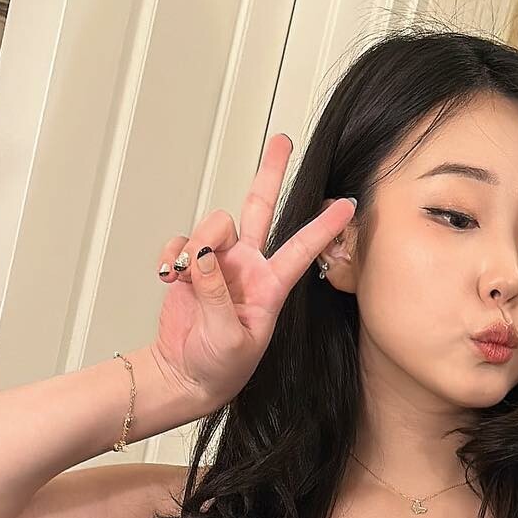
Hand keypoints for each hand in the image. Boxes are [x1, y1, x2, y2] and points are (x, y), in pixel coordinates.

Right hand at [148, 132, 353, 412]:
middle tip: (284, 142)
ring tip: (186, 275)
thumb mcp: (228, 338)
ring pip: (213, 224)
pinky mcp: (190, 266)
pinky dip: (172, 253)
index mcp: (270, 287)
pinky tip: (170, 276)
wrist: (186, 375)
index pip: (302, 249)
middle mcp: (248, 268)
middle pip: (260, 209)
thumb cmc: (219, 367)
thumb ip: (215, 294)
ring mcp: (219, 264)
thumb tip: (204, 254)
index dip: (324, 227)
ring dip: (196, 242)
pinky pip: (181, 242)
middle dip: (270, 173)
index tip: (348, 204)